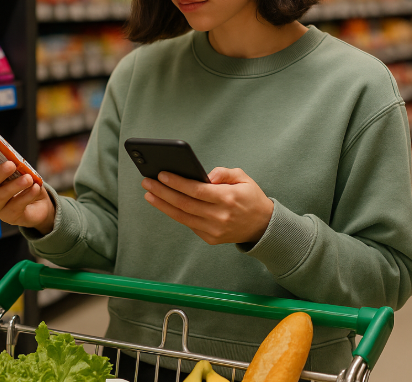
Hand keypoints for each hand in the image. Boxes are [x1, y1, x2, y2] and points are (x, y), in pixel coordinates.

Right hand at [0, 150, 55, 234]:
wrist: (39, 204)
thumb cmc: (27, 185)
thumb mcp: (24, 173)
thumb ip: (19, 168)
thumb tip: (18, 163)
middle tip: (11, 165)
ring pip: (0, 196)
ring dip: (15, 186)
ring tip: (28, 179)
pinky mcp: (8, 217)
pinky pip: (16, 206)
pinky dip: (26, 196)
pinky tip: (35, 188)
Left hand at [142, 167, 273, 245]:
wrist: (263, 226)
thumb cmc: (250, 198)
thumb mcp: (243, 178)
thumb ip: (224, 173)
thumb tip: (204, 175)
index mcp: (228, 199)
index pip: (196, 190)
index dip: (177, 183)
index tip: (162, 174)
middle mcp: (219, 216)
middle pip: (184, 204)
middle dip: (163, 192)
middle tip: (147, 182)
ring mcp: (214, 230)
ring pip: (182, 217)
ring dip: (163, 205)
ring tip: (149, 194)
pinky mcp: (210, 239)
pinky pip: (189, 224)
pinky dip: (175, 214)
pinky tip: (164, 204)